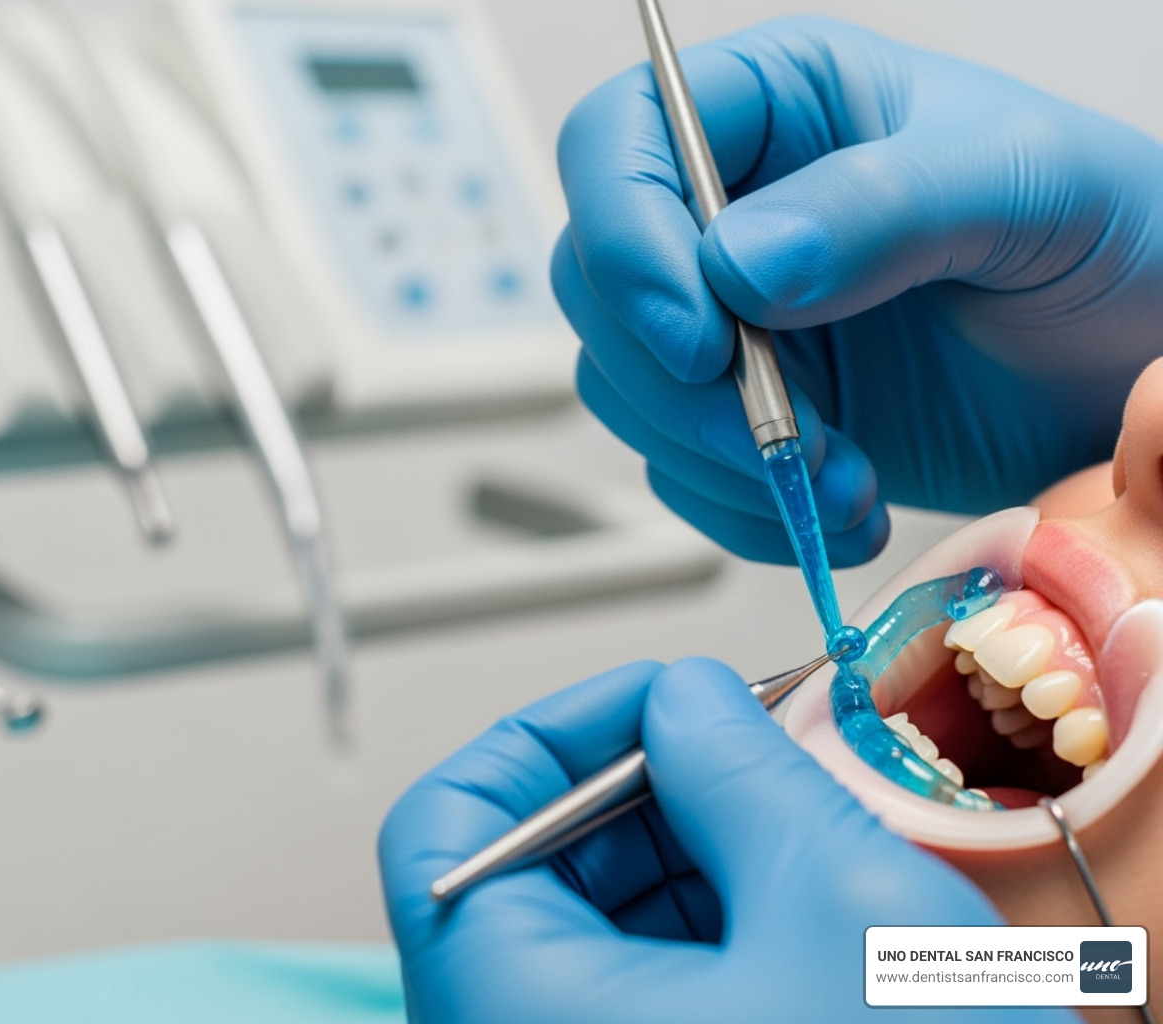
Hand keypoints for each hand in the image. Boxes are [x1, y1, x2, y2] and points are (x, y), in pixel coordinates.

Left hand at [379, 659, 1076, 1022]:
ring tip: (788, 828)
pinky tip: (796, 906)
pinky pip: (645, 991)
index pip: (442, 830)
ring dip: (683, 855)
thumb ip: (741, 773)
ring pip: (592, 932)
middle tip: (740, 748)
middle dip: (635, 790)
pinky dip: (709, 927)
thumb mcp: (843, 906)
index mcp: (517, 1006)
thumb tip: (685, 699)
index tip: (648, 701)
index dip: (539, 741)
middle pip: (525, 872)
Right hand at [556, 16, 1162, 564]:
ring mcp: (733, 317)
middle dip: (674, 381)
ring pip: (627, 385)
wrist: (1136, 362)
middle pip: (597, 282)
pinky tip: (838, 501)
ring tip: (842, 475)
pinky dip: (744, 506)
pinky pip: (682, 467)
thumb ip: (881, 206)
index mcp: (777, 106)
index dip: (624, 240)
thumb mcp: (1026, 186)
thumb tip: (738, 264)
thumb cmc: (1111, 234)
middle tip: (777, 433)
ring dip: (717, 454)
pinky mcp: (751, 408)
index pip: (619, 142)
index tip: (696, 339)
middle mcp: (733, 209)